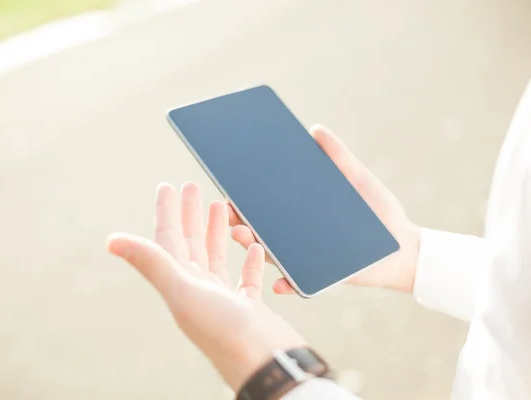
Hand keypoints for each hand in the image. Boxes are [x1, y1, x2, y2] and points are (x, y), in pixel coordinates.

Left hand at [107, 182, 305, 390]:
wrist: (266, 365)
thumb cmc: (226, 332)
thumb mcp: (184, 292)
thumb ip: (151, 263)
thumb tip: (111, 241)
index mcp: (181, 284)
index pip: (169, 240)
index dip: (167, 211)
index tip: (167, 186)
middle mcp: (199, 291)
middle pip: (191, 245)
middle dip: (190, 214)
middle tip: (191, 187)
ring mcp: (225, 300)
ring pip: (216, 258)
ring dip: (216, 232)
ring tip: (219, 208)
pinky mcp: (250, 308)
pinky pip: (245, 278)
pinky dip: (247, 261)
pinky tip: (252, 247)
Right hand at [229, 125, 420, 293]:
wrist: (404, 246)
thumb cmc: (379, 211)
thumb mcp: (357, 179)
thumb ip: (338, 156)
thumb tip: (315, 129)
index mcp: (300, 213)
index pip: (266, 206)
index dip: (245, 199)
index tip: (229, 188)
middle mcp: (297, 236)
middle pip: (259, 228)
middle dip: (238, 221)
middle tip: (226, 211)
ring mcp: (305, 258)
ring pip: (271, 254)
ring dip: (253, 247)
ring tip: (241, 235)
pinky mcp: (320, 278)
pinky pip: (298, 284)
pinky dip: (287, 286)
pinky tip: (278, 284)